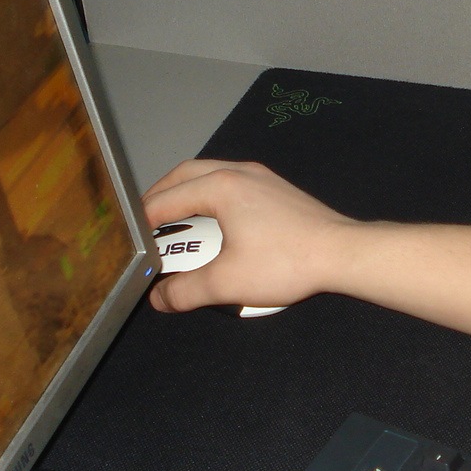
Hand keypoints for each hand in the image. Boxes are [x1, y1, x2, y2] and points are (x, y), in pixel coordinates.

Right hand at [141, 159, 356, 312]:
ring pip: (210, 173)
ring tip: (174, 219)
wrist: (342, 253)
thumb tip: (158, 297)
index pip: (166, 198)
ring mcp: (261, 177)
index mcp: (221, 186)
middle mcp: (239, 173)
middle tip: (144, 220)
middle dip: (160, 195)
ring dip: (186, 191)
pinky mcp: (276, 188)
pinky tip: (213, 219)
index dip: (143, 219)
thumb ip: (186, 290)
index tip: (128, 237)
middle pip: (185, 174)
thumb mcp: (227, 282)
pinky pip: (231, 181)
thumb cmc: (286, 263)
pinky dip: (210, 194)